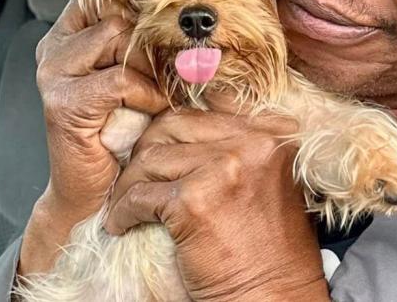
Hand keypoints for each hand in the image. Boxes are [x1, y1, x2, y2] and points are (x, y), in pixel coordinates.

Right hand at [18, 0, 169, 276]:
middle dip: (155, 41)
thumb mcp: (141, 75)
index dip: (147, 7)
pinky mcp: (63, 103)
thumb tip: (199, 16)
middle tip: (179, 67)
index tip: (178, 25)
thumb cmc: (126, 130)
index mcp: (72, 32)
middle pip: (120, 14)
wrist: (98, 191)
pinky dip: (147, 94)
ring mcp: (54, 73)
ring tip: (164, 90)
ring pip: (119, 38)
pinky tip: (153, 111)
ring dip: (153, 67)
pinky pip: (120, 80)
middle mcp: (56, 46)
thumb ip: (150, 42)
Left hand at [106, 106, 329, 301]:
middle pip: (173, 126)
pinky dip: (123, 211)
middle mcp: (252, 144)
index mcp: (272, 135)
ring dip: (129, 184)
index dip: (172, 132)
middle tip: (135, 176)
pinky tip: (122, 224)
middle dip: (145, 150)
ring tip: (124, 203)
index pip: (204, 112)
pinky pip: (139, 196)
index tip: (156, 151)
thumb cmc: (271, 248)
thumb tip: (184, 128)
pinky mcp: (194, 201)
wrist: (275, 296)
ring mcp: (223, 169)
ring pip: (150, 158)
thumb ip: (239, 148)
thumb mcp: (269, 181)